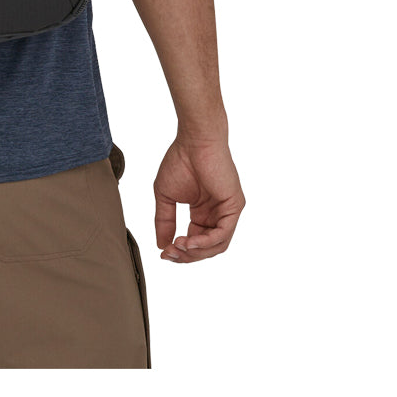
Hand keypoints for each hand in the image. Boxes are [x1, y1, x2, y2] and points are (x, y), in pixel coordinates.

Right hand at [153, 136, 244, 262]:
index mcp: (203, 212)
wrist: (194, 141)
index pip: (194, 240)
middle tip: (169, 254)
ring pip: (217, 245)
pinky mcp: (234, 207)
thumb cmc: (180, 161)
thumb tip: (161, 245)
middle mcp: (217, 214)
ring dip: (196, 251)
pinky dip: (206, 241)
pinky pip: (223, 233)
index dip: (179, 251)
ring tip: (178, 247)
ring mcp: (227, 211)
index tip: (163, 253)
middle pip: (206, 247)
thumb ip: (164, 220)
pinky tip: (189, 241)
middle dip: (186, 255)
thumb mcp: (166, 196)